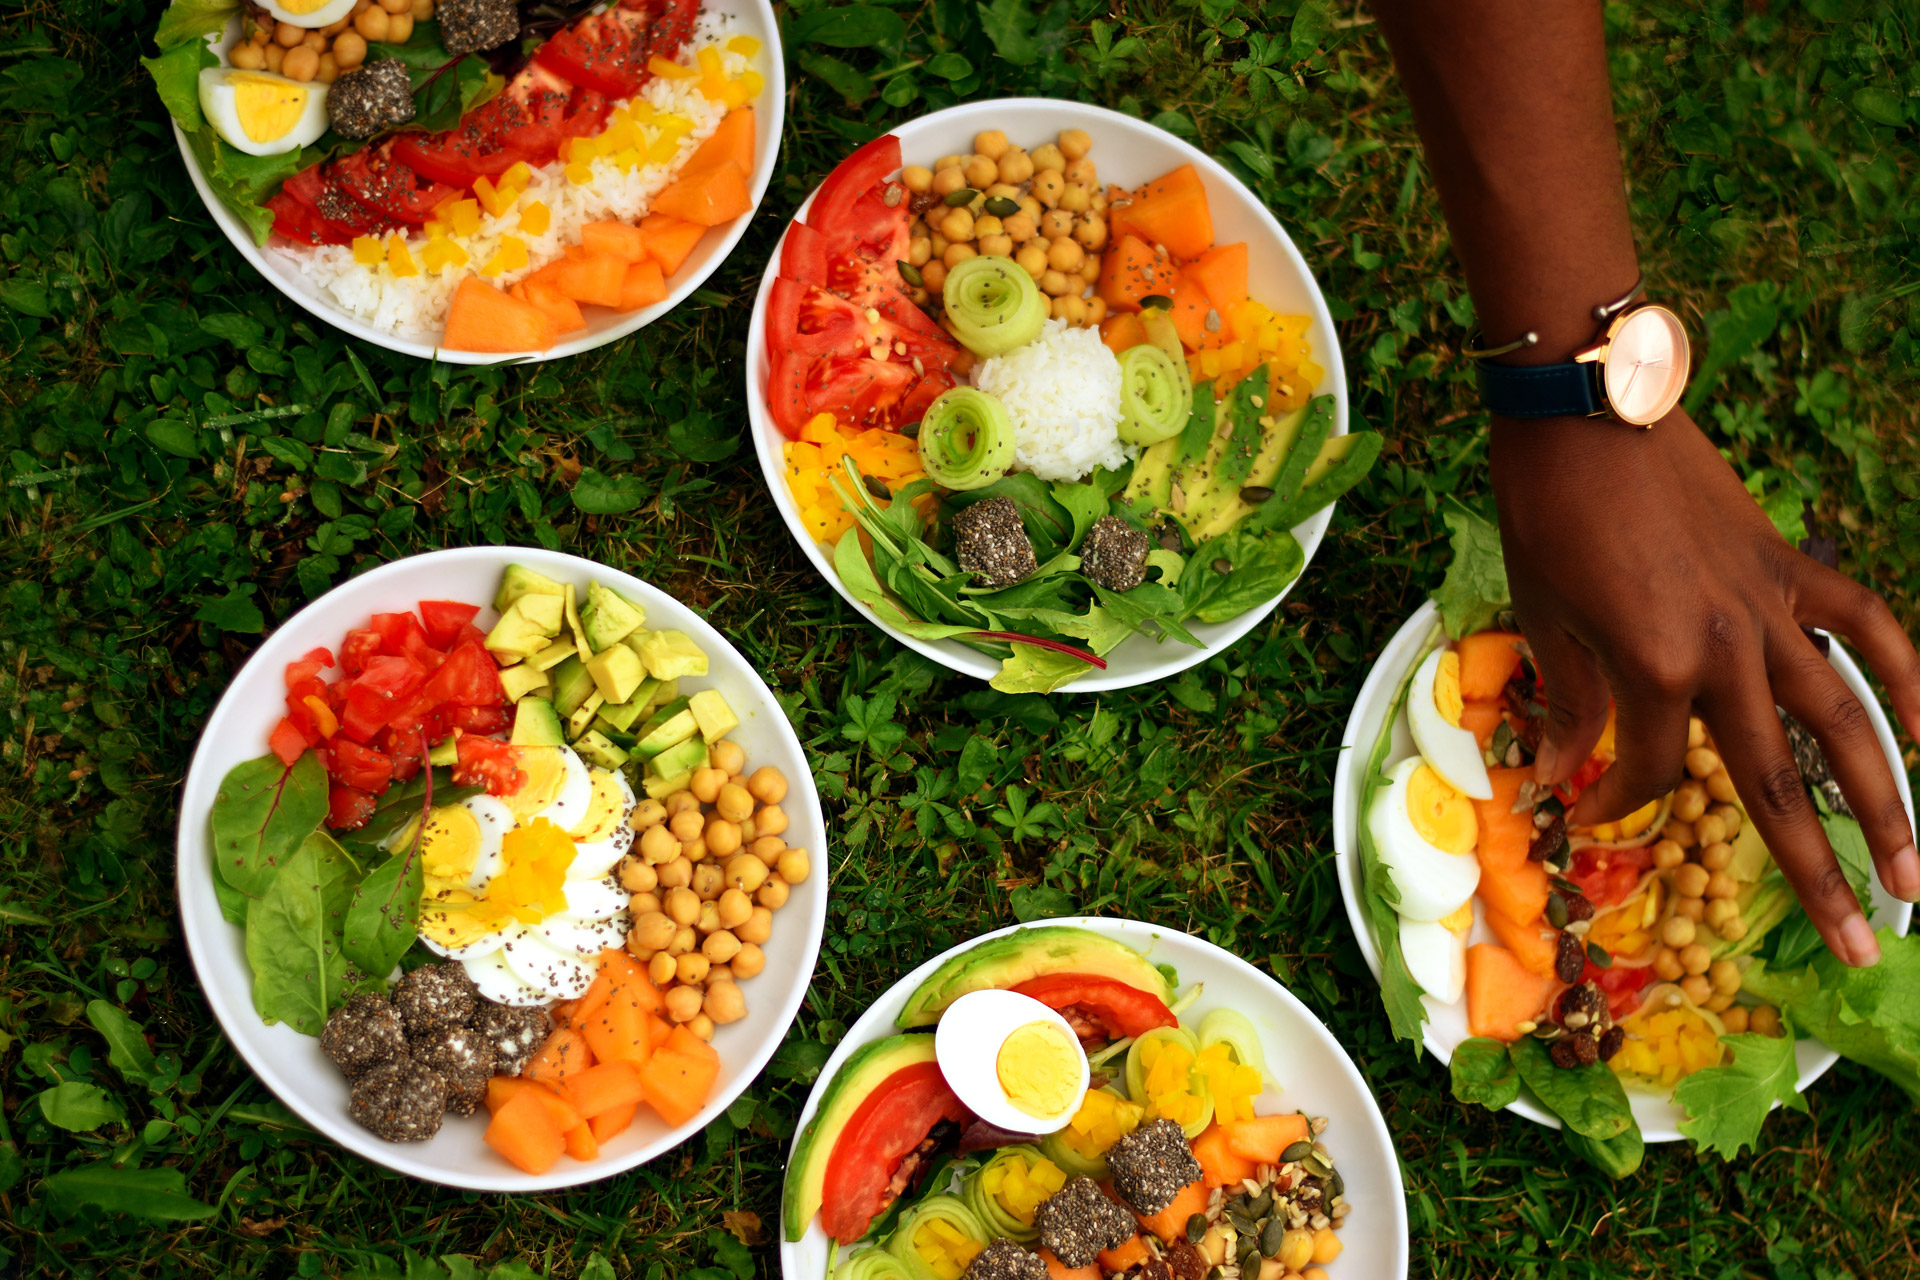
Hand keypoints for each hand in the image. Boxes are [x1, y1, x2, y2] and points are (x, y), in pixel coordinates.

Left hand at [1490, 406, 1919, 966]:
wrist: (1585, 406)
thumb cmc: (1545, 510)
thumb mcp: (1541, 614)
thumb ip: (1568, 700)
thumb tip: (1558, 771)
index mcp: (1653, 666)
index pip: (1650, 773)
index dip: (1613, 805)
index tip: (1579, 813)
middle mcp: (1727, 649)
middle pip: (1779, 785)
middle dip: (1816, 876)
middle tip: (1863, 950)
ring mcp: (1769, 607)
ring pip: (1846, 724)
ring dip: (1887, 805)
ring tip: (1915, 877)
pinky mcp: (1789, 565)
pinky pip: (1866, 627)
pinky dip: (1904, 675)